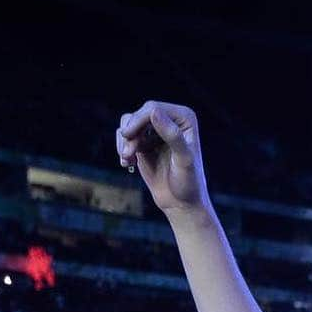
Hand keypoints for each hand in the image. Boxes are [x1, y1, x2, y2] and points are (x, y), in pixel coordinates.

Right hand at [116, 101, 208, 216]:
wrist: (181, 203)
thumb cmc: (188, 183)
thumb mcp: (183, 159)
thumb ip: (172, 134)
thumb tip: (153, 111)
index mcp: (184, 117)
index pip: (153, 109)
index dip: (138, 120)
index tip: (127, 136)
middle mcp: (170, 119)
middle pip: (139, 114)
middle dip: (130, 133)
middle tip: (127, 155)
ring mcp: (156, 131)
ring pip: (129, 123)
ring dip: (124, 142)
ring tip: (127, 160)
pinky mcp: (145, 143)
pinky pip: (126, 137)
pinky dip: (122, 148)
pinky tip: (127, 164)